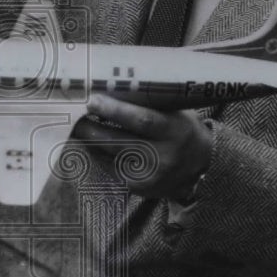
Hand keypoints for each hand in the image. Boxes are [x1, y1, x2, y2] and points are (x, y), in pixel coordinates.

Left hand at [73, 94, 212, 197]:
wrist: (201, 165)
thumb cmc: (181, 129)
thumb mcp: (176, 112)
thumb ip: (150, 105)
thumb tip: (112, 89)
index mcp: (175, 131)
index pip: (142, 120)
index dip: (115, 111)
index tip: (93, 100)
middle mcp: (163, 156)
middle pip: (120, 141)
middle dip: (93, 128)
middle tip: (75, 115)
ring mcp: (150, 175)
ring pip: (111, 156)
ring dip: (91, 141)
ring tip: (78, 126)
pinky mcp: (139, 187)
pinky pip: (111, 168)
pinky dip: (99, 154)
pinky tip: (92, 143)